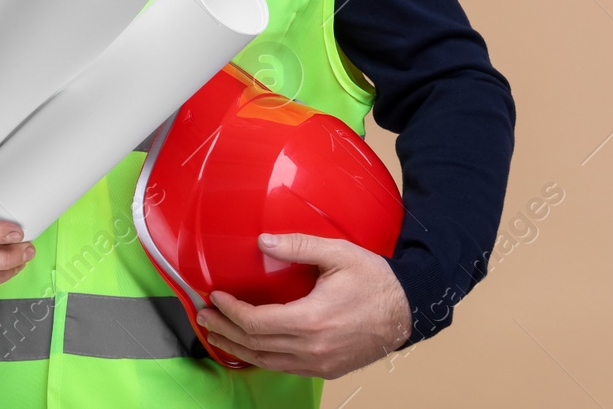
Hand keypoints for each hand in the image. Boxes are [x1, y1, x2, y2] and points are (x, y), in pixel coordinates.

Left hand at [194, 233, 411, 378]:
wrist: (408, 310)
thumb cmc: (375, 280)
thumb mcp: (337, 254)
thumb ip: (297, 246)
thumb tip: (263, 241)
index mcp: (311, 320)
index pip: (256, 323)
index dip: (231, 311)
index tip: (215, 297)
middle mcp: (312, 348)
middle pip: (255, 345)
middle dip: (225, 330)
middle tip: (203, 316)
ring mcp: (320, 363)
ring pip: (267, 362)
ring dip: (238, 348)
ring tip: (217, 333)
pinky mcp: (327, 369)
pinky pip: (284, 368)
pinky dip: (261, 359)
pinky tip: (249, 348)